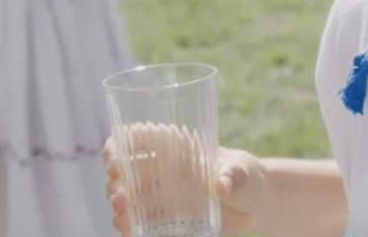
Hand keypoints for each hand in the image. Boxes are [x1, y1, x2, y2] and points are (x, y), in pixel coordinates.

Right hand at [105, 126, 266, 236]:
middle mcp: (160, 171)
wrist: (253, 205)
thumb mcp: (242, 171)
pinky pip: (140, 224)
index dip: (117, 146)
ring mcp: (160, 196)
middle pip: (123, 172)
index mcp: (172, 148)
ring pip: (126, 198)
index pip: (133, 139)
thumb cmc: (245, 177)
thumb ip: (234, 175)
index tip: (114, 159)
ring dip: (119, 207)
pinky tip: (129, 232)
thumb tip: (222, 185)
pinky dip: (130, 228)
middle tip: (122, 196)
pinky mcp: (165, 220)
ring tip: (123, 216)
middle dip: (115, 183)